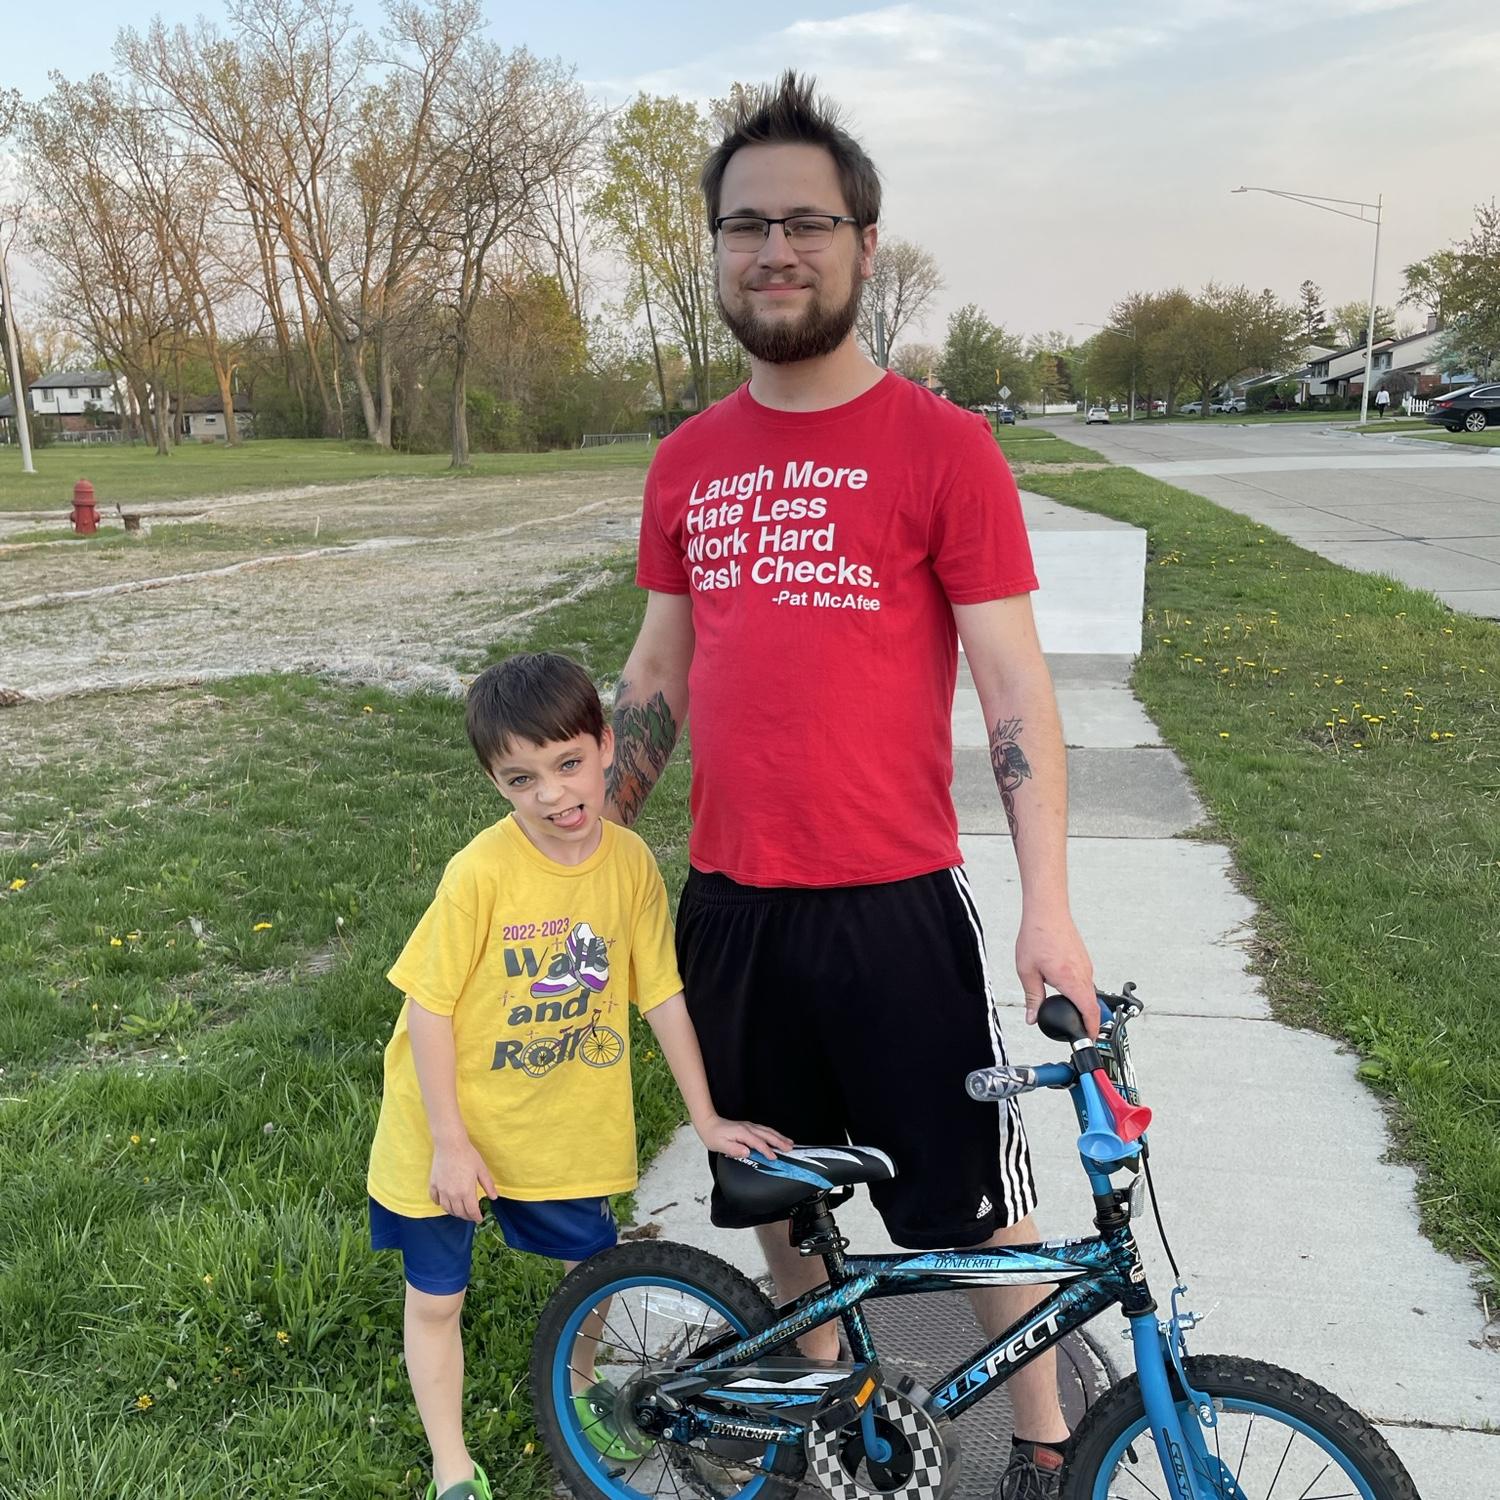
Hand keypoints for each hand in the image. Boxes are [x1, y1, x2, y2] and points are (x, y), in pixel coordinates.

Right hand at [428, 1136, 498, 1222]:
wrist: (450, 1144)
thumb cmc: (468, 1155)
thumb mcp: (482, 1170)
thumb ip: (488, 1185)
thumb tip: (494, 1197)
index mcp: (466, 1192)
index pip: (471, 1211)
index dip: (476, 1217)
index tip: (479, 1219)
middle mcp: (453, 1194)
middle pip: (459, 1212)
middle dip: (466, 1216)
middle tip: (471, 1215)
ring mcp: (441, 1190)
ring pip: (447, 1209)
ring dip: (454, 1212)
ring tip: (460, 1211)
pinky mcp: (433, 1185)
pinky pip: (435, 1200)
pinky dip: (440, 1204)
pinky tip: (445, 1203)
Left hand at [694, 1115, 793, 1159]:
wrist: (708, 1123)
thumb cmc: (713, 1135)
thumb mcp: (720, 1145)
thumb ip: (734, 1149)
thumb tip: (747, 1152)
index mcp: (742, 1133)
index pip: (758, 1143)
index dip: (767, 1151)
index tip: (774, 1158)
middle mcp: (748, 1128)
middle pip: (767, 1135)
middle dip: (779, 1141)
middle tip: (790, 1148)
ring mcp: (749, 1126)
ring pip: (768, 1131)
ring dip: (779, 1136)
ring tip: (789, 1142)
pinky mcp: (748, 1127)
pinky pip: (764, 1130)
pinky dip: (773, 1133)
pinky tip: (777, 1137)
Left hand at [1016, 908, 1099, 1037]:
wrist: (1047, 911)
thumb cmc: (1037, 936)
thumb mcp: (1027, 971)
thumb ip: (1032, 997)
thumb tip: (1031, 1018)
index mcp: (1071, 979)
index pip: (1089, 1011)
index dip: (1092, 1029)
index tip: (1089, 1040)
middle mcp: (1083, 973)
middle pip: (1092, 1005)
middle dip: (1088, 1021)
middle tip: (1078, 1032)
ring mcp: (1086, 965)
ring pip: (1089, 993)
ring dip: (1083, 1005)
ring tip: (1070, 1014)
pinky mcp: (1083, 959)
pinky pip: (1086, 981)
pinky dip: (1080, 992)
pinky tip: (1066, 991)